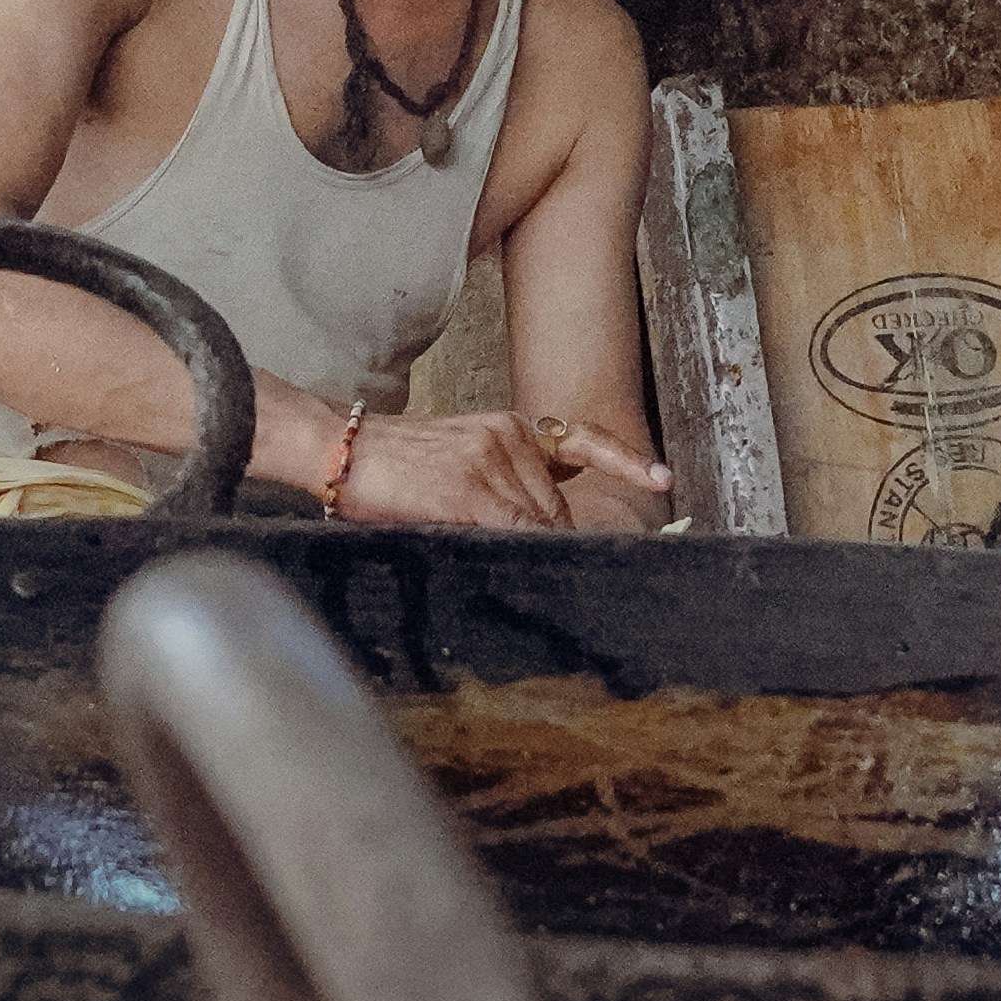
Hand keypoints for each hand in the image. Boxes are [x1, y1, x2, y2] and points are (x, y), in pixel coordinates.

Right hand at [322, 406, 676, 531]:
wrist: (338, 448)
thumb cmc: (391, 465)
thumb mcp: (459, 456)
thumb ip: (504, 483)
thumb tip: (540, 529)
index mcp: (509, 428)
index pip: (581, 442)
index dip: (625, 462)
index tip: (662, 479)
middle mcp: (508, 438)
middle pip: (560, 509)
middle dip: (555, 543)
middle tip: (548, 572)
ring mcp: (491, 462)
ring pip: (541, 526)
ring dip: (531, 552)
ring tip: (485, 556)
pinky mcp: (468, 490)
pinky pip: (513, 533)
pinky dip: (517, 552)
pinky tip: (500, 558)